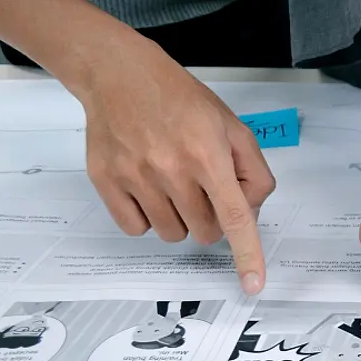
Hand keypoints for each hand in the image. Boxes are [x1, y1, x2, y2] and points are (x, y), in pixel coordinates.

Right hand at [83, 39, 273, 293]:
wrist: (120, 75)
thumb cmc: (181, 100)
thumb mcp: (232, 126)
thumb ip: (252, 171)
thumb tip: (250, 212)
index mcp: (209, 154)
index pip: (234, 215)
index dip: (247, 254)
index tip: (253, 285)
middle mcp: (172, 169)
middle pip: (205, 232)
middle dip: (212, 219)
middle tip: (203, 190)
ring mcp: (136, 177)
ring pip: (172, 234)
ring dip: (180, 219)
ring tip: (173, 183)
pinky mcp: (107, 182)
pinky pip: (136, 229)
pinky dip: (147, 218)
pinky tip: (148, 188)